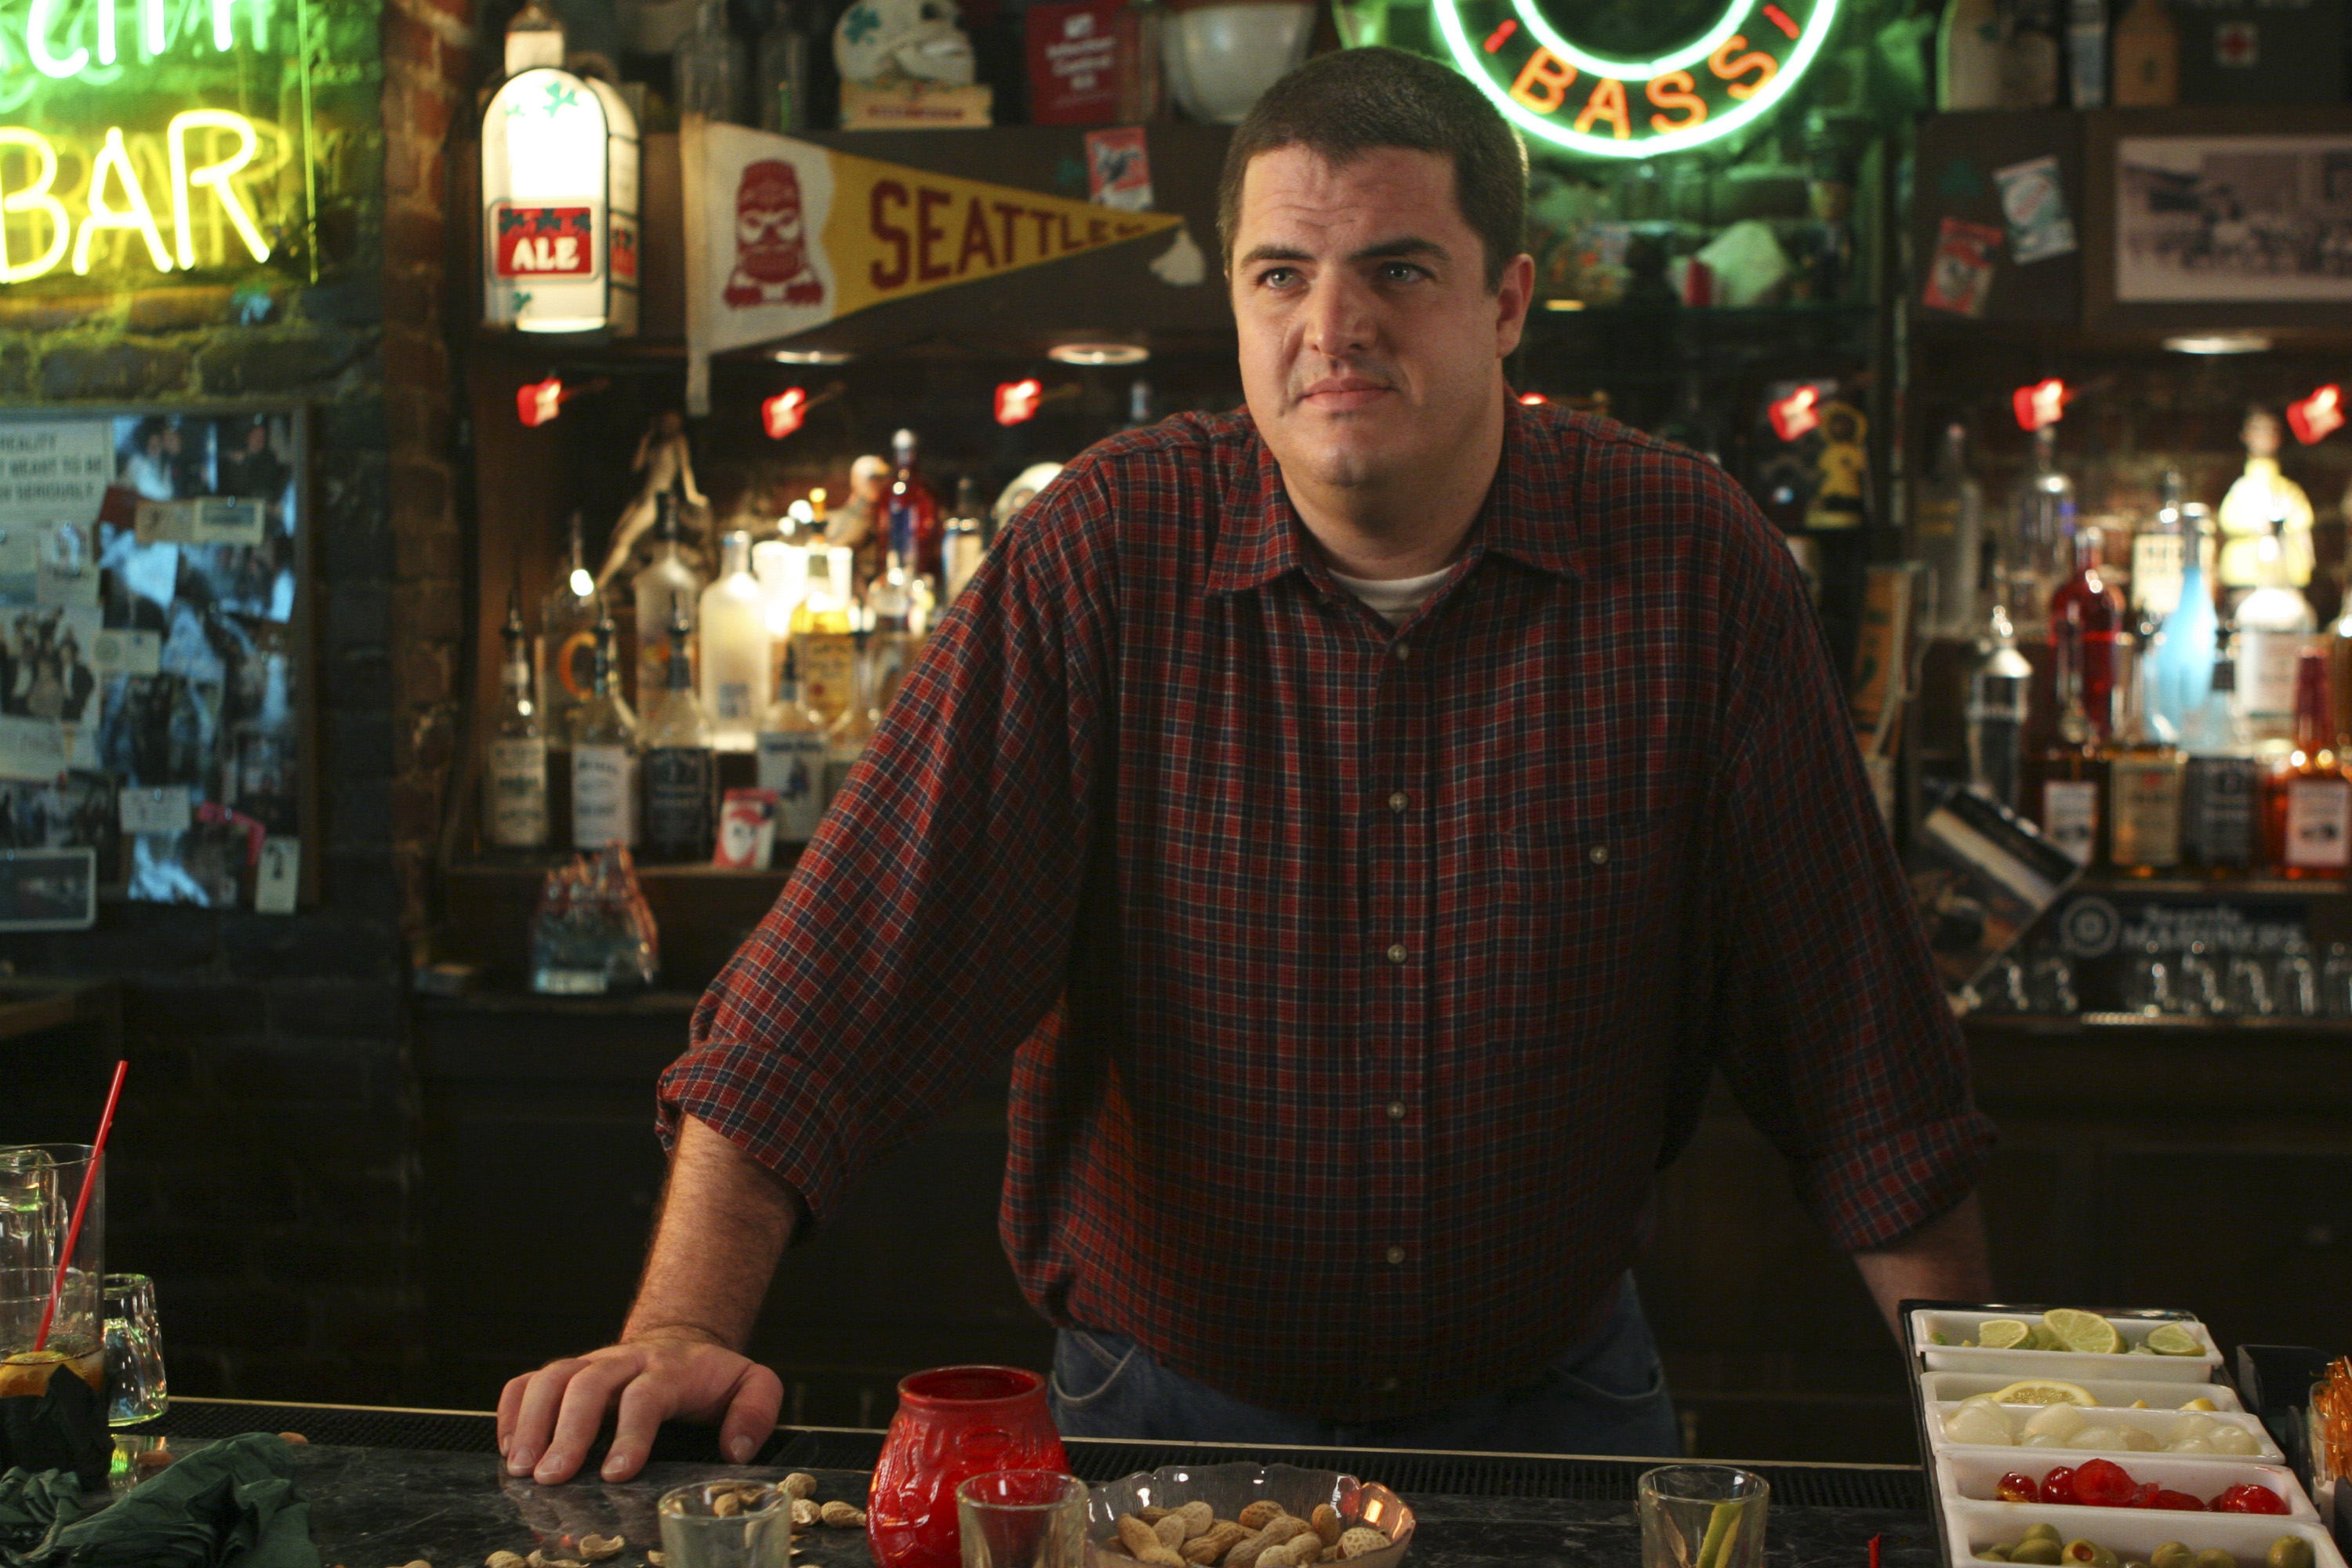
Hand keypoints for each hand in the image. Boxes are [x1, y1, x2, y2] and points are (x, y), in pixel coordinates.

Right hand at [497, 1334, 784, 1483]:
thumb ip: (756, 1411)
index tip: (616, 1474)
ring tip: (520, 1470)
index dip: (629, 1434)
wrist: (680, 1341)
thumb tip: (736, 1449)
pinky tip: (508, 1448)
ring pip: (550, 1379)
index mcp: (669, 1368)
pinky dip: (510, 1411)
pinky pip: (527, 1383)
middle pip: (587, 1385)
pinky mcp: (565, 1375)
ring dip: (530, 1423)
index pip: (645, 1396)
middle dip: (567, 1433)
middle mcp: (623, 1362)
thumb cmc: (709, 1376)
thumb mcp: (752, 1384)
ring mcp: (589, 1365)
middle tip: (552, 1478)